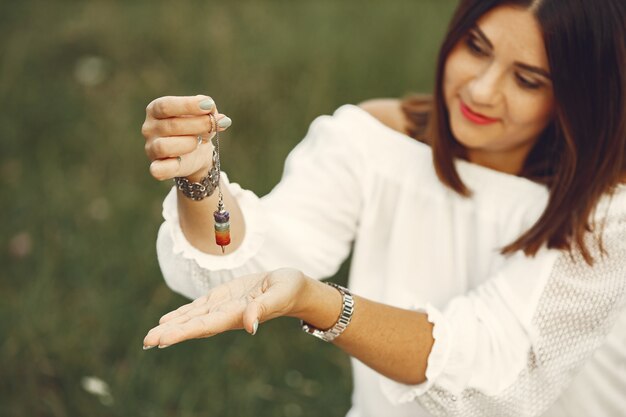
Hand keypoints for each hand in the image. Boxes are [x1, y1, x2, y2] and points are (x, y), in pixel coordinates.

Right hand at [141, 95, 232, 181]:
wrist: (198, 153)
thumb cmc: (197, 128)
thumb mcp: (204, 117)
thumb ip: (209, 113)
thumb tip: (218, 116)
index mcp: (156, 110)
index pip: (165, 105)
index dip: (188, 105)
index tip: (209, 105)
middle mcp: (149, 128)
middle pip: (171, 125)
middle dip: (198, 124)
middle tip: (213, 124)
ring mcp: (151, 149)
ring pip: (163, 146)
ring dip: (188, 143)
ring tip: (198, 142)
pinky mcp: (156, 167)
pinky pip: (158, 170)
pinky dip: (170, 166)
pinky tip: (182, 161)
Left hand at [142, 268, 308, 348]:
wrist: (292, 286)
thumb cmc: (289, 289)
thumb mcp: (279, 294)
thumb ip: (263, 308)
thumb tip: (250, 326)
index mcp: (237, 314)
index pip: (204, 325)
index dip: (182, 332)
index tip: (161, 339)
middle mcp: (226, 314)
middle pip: (193, 325)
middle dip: (170, 333)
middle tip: (146, 341)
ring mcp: (223, 307)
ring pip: (192, 318)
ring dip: (171, 326)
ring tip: (150, 336)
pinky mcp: (223, 297)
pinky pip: (198, 308)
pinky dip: (181, 314)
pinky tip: (166, 321)